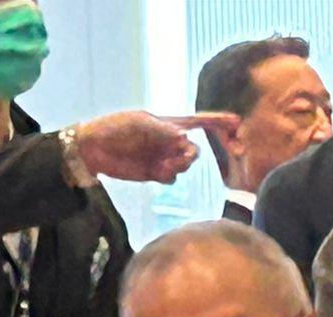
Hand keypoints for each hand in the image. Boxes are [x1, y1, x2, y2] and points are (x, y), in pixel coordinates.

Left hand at [72, 112, 234, 184]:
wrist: (94, 148)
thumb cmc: (116, 128)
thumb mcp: (140, 124)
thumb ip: (163, 131)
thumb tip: (186, 139)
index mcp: (169, 124)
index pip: (200, 122)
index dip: (220, 123)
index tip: (238, 126)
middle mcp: (170, 141)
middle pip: (194, 150)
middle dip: (191, 156)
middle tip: (182, 158)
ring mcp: (163, 157)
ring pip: (184, 166)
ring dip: (177, 166)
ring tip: (159, 165)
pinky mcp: (156, 173)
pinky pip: (172, 178)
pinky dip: (168, 176)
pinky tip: (156, 172)